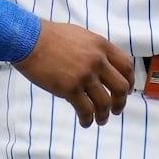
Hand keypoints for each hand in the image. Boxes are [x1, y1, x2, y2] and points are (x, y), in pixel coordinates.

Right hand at [14, 22, 132, 125]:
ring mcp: (84, 75)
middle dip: (121, 102)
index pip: (126, 67)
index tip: (128, 91)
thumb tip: (103, 66)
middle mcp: (97, 61)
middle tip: (116, 110)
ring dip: (104, 115)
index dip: (130, 82)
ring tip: (100, 120)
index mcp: (101, 46)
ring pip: (104, 103)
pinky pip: (85, 110)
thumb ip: (95, 50)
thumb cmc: (50, 37)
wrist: (28, 40)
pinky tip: (85, 122)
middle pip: (121, 87)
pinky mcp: (70, 89)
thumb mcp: (81, 36)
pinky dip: (87, 119)